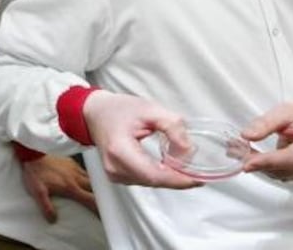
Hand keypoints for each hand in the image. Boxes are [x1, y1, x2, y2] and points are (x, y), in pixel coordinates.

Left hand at [20, 155, 98, 222]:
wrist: (33, 152)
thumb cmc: (35, 172)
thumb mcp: (38, 192)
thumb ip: (46, 207)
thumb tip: (53, 219)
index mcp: (70, 187)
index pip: (90, 199)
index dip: (98, 208)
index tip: (103, 213)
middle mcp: (76, 177)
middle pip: (95, 188)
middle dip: (100, 197)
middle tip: (102, 204)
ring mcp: (74, 168)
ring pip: (90, 179)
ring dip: (94, 186)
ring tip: (95, 192)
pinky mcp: (71, 162)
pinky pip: (83, 170)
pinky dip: (86, 177)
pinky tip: (82, 180)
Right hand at [83, 90, 202, 188]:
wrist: (95, 113)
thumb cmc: (118, 109)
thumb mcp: (150, 109)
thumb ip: (173, 126)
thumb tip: (188, 151)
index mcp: (120, 150)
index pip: (154, 175)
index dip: (178, 179)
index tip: (197, 178)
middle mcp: (115, 167)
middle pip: (154, 181)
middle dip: (178, 178)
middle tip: (197, 172)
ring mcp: (115, 175)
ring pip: (151, 182)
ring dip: (169, 177)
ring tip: (184, 166)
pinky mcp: (118, 176)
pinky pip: (144, 180)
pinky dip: (159, 175)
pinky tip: (169, 166)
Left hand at [241, 96, 292, 180]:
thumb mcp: (285, 110)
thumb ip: (265, 123)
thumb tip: (248, 135)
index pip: (290, 158)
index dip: (267, 161)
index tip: (247, 162)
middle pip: (284, 168)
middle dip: (259, 162)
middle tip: (237, 152)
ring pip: (282, 173)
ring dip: (261, 165)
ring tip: (244, 152)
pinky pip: (284, 173)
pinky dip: (269, 167)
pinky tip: (257, 158)